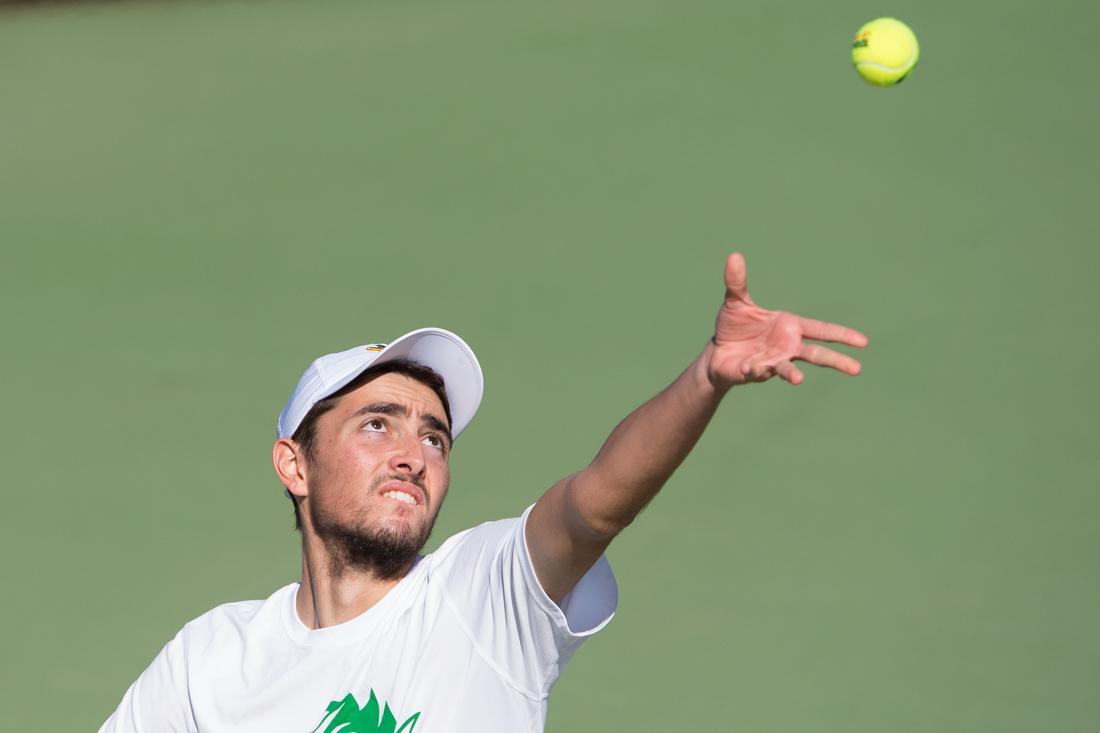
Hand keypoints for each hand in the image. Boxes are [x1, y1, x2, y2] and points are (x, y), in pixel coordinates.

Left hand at [707, 253, 867, 388]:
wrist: (717, 351)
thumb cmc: (734, 326)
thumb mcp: (736, 301)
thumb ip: (737, 281)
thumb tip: (734, 255)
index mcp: (790, 326)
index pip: (821, 330)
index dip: (842, 335)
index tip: (863, 341)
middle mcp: (787, 346)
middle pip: (817, 354)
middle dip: (836, 360)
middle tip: (857, 369)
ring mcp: (774, 361)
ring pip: (789, 369)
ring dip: (792, 374)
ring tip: (799, 379)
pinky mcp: (756, 372)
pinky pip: (758, 370)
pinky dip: (755, 369)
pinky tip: (751, 366)